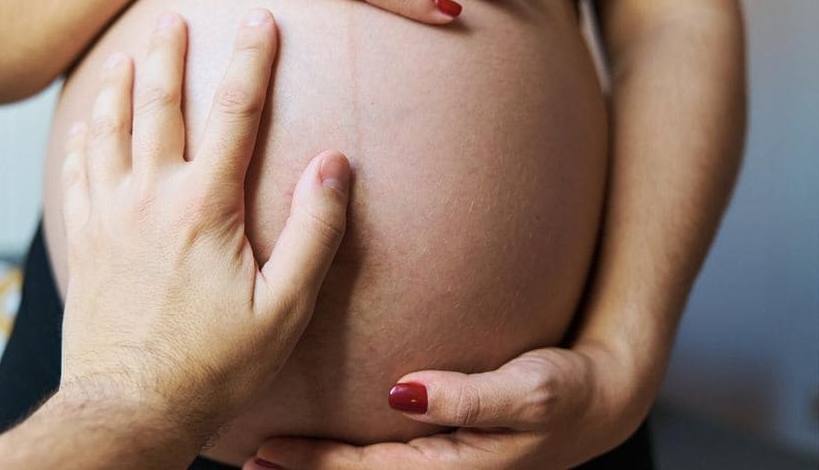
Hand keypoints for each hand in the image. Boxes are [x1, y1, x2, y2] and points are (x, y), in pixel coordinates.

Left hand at [58, 8, 351, 437]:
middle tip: (173, 15)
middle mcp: (150, 197)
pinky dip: (80, 140)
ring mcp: (109, 217)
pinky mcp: (86, 242)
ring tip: (122, 53)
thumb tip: (335, 164)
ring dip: (117, 86)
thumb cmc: (215, 365)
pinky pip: (76, 174)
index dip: (251, 59)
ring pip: (108, 130)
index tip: (260, 19)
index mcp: (204, 206)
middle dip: (169, 54)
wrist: (128, 409)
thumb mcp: (285, 307)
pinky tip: (83, 124)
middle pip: (158, 105)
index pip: (235, 112)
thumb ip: (314, 231)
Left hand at [250, 342, 652, 469]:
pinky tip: (329, 436)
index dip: (319, 464)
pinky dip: (352, 451)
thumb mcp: (530, 390)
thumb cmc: (568, 389)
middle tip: (250, 459)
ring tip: (272, 456)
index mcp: (457, 467)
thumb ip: (469, 396)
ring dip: (324, 464)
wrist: (602, 398)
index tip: (268, 451)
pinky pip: (389, 454)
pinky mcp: (449, 445)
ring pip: (373, 468)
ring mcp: (447, 461)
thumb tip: (403, 391)